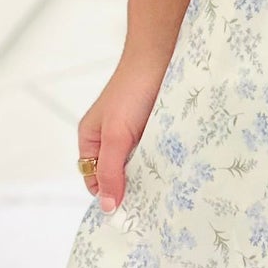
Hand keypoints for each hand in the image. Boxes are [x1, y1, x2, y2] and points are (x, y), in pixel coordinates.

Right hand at [78, 49, 167, 212]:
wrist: (161, 55)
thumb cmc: (132, 90)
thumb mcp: (116, 135)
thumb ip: (110, 171)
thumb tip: (107, 207)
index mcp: (91, 140)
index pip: (94, 181)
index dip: (109, 196)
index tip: (131, 212)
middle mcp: (110, 139)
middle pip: (117, 176)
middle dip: (132, 188)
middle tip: (152, 205)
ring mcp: (134, 134)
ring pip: (139, 166)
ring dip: (151, 175)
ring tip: (166, 189)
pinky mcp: (156, 130)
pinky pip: (157, 154)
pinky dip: (164, 162)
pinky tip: (176, 169)